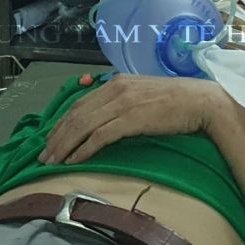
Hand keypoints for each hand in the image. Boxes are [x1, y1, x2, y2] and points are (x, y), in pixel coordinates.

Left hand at [41, 75, 230, 164]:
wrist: (202, 102)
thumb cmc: (177, 101)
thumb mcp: (143, 95)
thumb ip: (123, 101)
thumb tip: (105, 119)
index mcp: (116, 82)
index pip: (80, 103)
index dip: (61, 123)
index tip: (50, 139)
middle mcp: (116, 89)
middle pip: (76, 115)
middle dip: (56, 137)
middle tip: (43, 155)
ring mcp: (123, 103)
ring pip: (83, 125)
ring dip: (64, 145)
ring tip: (52, 161)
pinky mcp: (132, 119)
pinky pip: (100, 136)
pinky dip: (84, 149)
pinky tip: (74, 160)